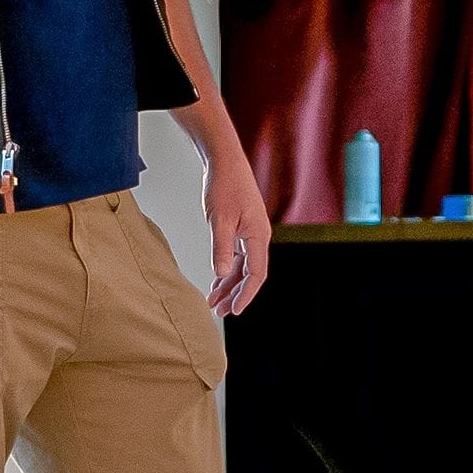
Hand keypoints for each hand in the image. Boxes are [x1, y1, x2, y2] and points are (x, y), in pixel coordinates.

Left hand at [205, 153, 272, 313]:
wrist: (224, 160)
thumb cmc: (224, 186)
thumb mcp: (219, 219)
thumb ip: (221, 248)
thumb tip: (220, 274)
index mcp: (258, 236)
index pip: (256, 275)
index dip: (246, 295)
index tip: (234, 311)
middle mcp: (258, 236)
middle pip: (250, 274)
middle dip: (235, 294)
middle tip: (219, 312)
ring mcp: (251, 232)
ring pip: (242, 267)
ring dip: (229, 284)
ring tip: (214, 301)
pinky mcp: (242, 227)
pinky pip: (237, 256)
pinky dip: (226, 269)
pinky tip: (216, 280)